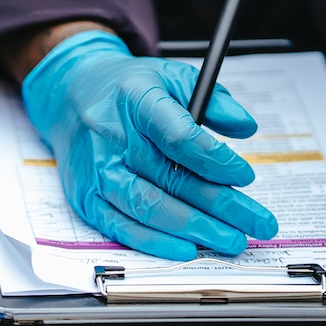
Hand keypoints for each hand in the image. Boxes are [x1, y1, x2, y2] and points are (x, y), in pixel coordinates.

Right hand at [21, 30, 277, 259]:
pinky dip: (154, 242)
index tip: (245, 176)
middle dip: (221, 206)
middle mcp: (112, 137)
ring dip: (194, 229)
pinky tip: (186, 248)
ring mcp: (95, 170)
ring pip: (148, 207)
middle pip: (171, 179)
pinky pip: (120, 226)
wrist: (69, 96)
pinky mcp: (84, 196)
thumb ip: (213, 99)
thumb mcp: (172, 76)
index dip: (216, 161)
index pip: (179, 137)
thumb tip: (245, 127)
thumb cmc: (126, 90)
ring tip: (230, 240)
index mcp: (136, 100)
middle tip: (257, 223)